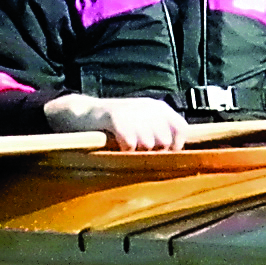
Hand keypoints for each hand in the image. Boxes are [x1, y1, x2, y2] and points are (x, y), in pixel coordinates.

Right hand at [45, 93, 190, 149]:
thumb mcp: (143, 125)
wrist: (84, 114)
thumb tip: (178, 157)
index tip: (162, 153)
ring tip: (125, 145)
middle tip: (137, 149)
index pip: (182, 129)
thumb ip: (161, 136)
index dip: (175, 146)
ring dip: (136, 151)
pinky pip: (129, 143)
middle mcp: (149, 107)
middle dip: (153, 152)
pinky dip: (123, 149)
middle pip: (164, 142)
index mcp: (159, 108)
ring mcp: (132, 111)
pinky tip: (116, 145)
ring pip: (147, 144)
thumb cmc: (117, 125)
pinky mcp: (115, 117)